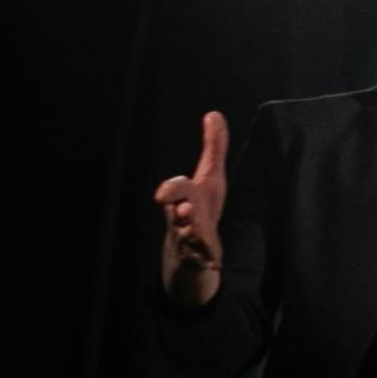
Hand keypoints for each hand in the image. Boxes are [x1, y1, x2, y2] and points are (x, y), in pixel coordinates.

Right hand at [152, 109, 229, 301]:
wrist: (191, 248)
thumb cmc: (200, 205)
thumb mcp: (211, 176)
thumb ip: (213, 147)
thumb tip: (214, 114)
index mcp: (185, 196)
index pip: (176, 189)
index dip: (170, 189)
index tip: (162, 195)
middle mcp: (183, 216)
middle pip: (177, 212)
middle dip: (179, 210)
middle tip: (184, 210)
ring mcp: (189, 238)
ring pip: (186, 236)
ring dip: (191, 233)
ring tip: (195, 231)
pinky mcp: (199, 256)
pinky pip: (201, 259)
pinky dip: (206, 260)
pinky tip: (214, 263)